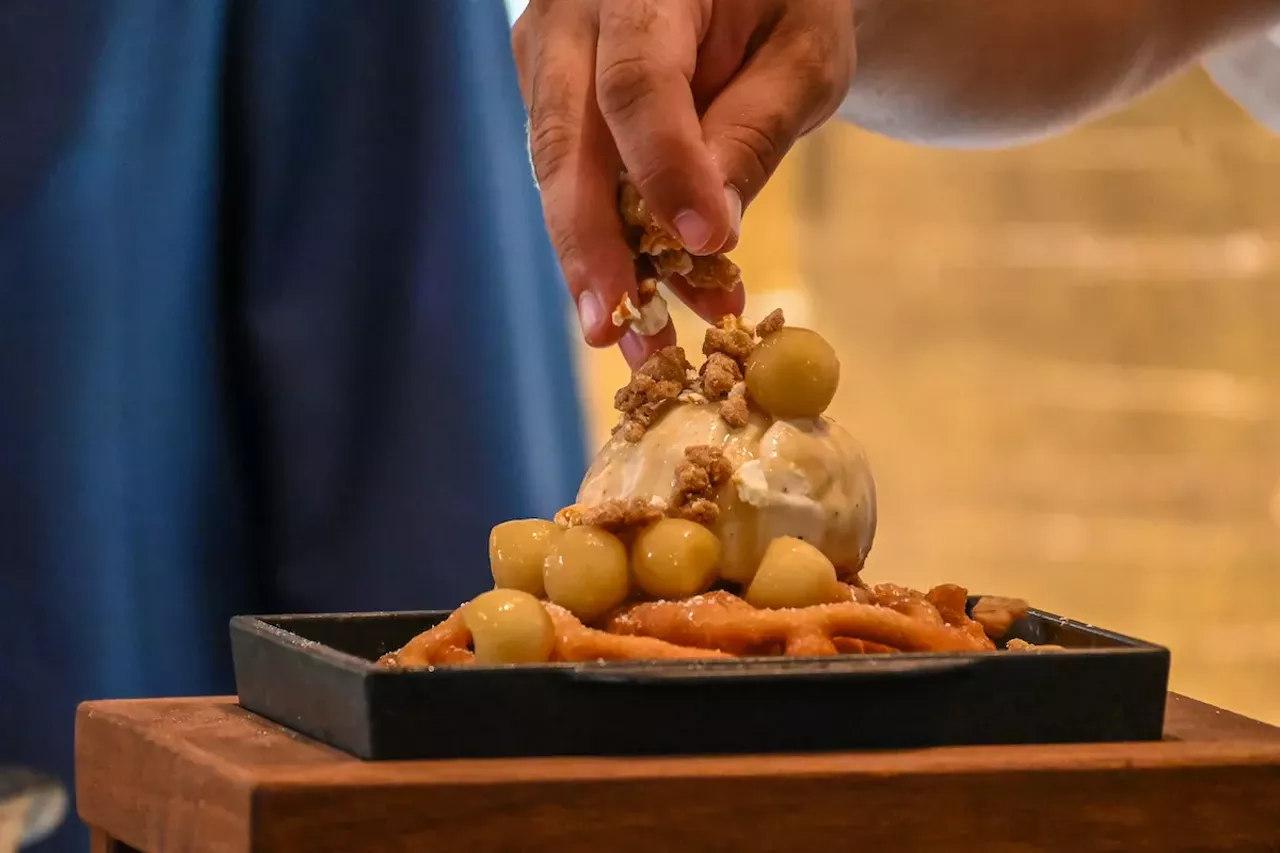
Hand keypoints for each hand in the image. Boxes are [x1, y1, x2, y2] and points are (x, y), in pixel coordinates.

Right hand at [513, 0, 855, 366]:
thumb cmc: (787, 7)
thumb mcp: (804, 56)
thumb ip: (755, 128)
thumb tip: (706, 230)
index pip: (635, 82)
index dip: (664, 168)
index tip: (705, 241)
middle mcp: (573, 15)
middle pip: (566, 142)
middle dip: (591, 247)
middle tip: (613, 331)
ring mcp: (548, 57)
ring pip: (560, 175)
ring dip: (604, 265)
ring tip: (644, 345)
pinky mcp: (549, 99)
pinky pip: (574, 182)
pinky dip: (613, 247)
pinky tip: (649, 300)